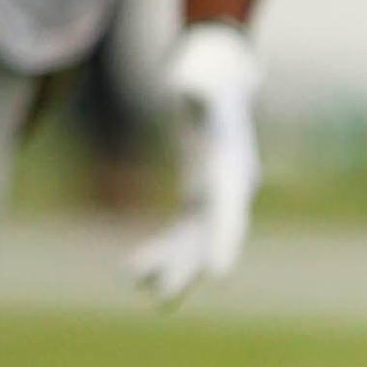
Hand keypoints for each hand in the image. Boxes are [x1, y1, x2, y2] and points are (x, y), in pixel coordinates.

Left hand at [129, 22, 259, 304]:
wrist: (217, 69)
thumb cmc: (209, 73)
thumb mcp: (204, 75)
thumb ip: (199, 85)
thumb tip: (188, 85)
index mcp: (232, 164)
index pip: (229, 209)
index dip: (223, 241)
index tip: (218, 274)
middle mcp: (231, 187)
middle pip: (212, 237)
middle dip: (190, 267)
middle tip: (163, 298)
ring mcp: (217, 194)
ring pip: (196, 243)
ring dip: (170, 267)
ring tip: (136, 286)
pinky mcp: (200, 194)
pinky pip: (184, 233)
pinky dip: (163, 252)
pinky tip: (134, 270)